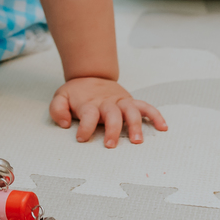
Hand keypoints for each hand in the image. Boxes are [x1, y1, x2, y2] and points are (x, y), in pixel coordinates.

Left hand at [50, 77, 167, 146]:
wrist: (90, 75)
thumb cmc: (76, 93)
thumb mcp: (60, 97)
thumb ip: (58, 109)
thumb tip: (65, 123)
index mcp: (89, 103)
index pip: (88, 115)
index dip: (85, 127)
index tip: (81, 138)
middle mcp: (106, 103)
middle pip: (112, 114)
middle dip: (112, 130)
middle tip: (110, 145)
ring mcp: (120, 102)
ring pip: (131, 111)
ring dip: (135, 125)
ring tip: (137, 140)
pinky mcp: (130, 101)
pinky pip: (146, 107)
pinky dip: (155, 116)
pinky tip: (162, 127)